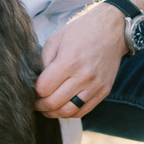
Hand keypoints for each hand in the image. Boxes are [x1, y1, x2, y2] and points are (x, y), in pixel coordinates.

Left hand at [36, 3, 125, 117]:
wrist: (112, 30)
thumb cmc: (81, 32)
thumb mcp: (56, 40)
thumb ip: (44, 62)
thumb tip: (37, 83)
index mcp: (69, 61)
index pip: (44, 88)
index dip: (34, 92)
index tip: (32, 91)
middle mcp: (83, 76)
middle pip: (54, 103)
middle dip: (40, 106)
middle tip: (35, 103)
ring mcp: (95, 86)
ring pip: (68, 111)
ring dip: (53, 113)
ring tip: (47, 109)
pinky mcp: (104, 91)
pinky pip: (83, 111)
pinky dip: (70, 113)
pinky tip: (63, 107)